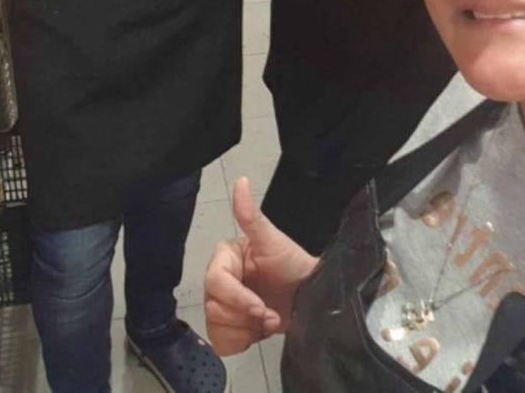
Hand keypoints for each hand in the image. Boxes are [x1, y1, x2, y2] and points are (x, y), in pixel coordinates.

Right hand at [204, 177, 317, 355]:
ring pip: (216, 326)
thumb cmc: (293, 266)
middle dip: (247, 316)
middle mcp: (219, 280)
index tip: (261, 307)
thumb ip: (252, 216)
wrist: (311, 297)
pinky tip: (257, 331)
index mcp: (225, 258)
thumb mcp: (273, 240)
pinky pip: (221, 343)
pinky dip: (242, 342)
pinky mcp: (229, 327)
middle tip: (269, 314)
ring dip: (247, 330)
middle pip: (213, 307)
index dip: (237, 298)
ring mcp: (222, 305)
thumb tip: (241, 182)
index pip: (215, 282)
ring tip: (267, 320)